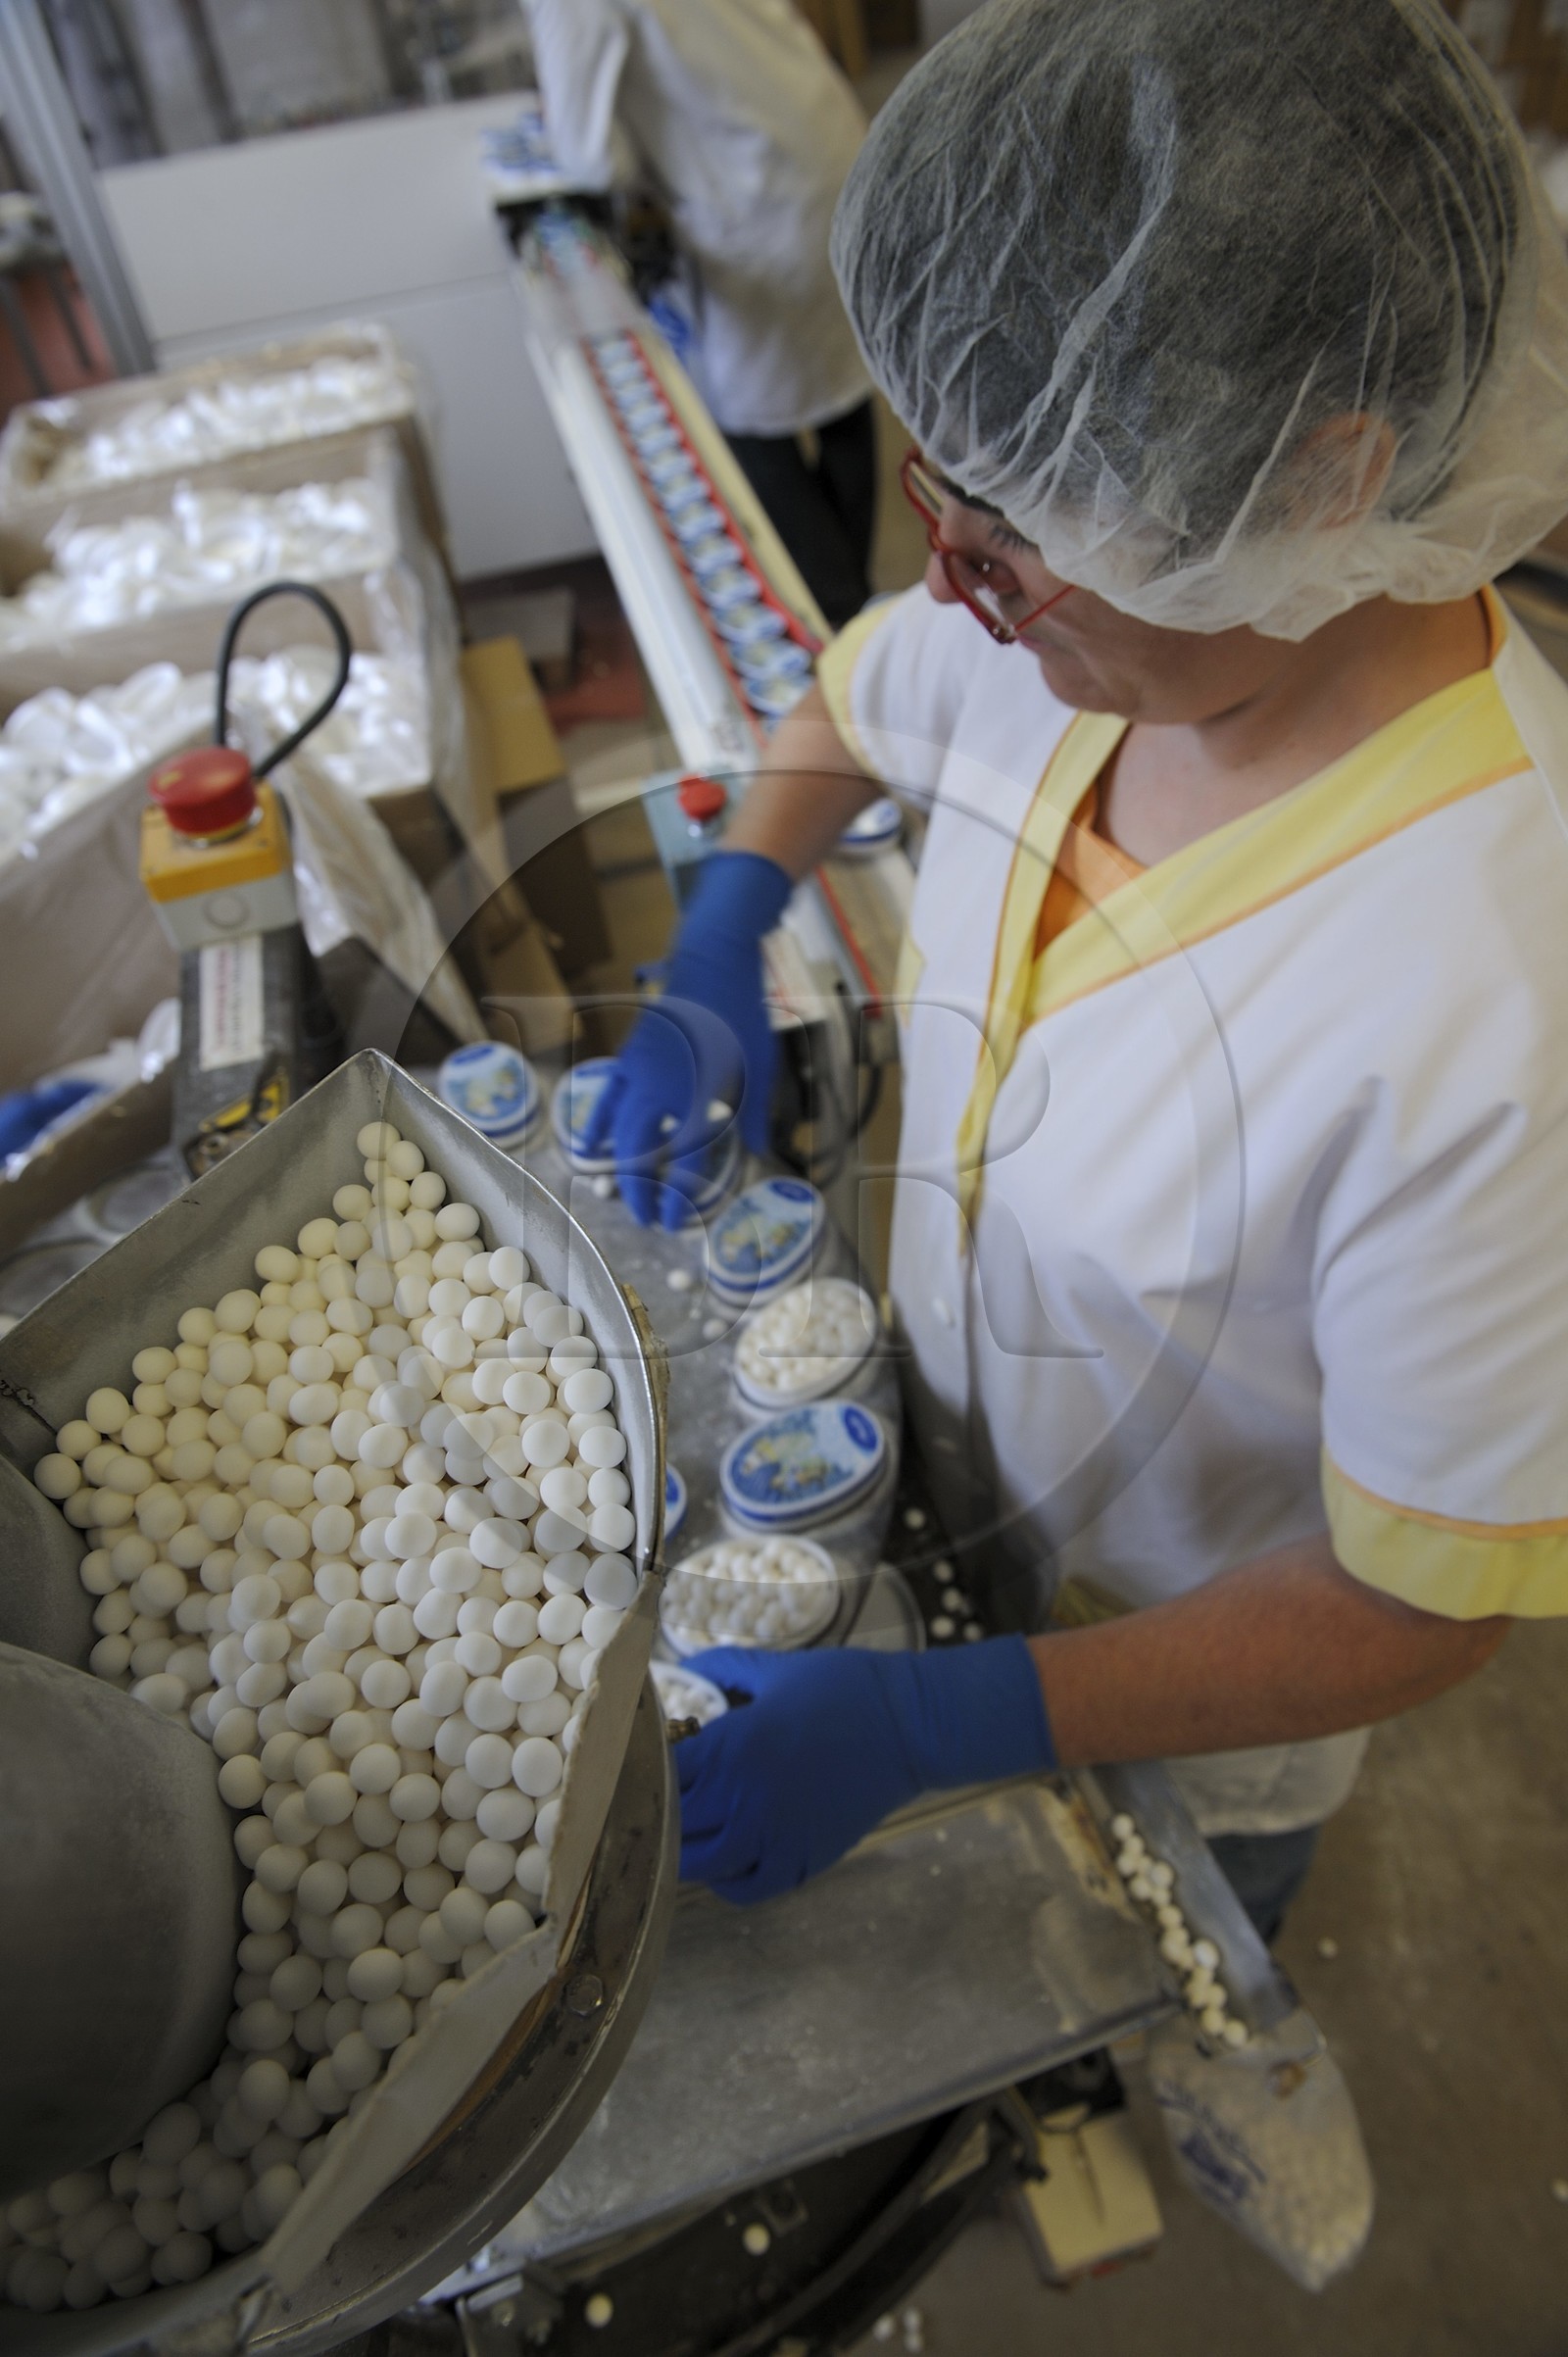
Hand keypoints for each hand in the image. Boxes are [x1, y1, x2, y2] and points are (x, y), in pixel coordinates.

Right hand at [583, 851, 791, 1225]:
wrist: (712, 958)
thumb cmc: (742, 1011)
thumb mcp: (761, 1065)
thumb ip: (756, 1114)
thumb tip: (759, 1152)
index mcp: (706, 1094)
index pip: (690, 1161)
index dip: (680, 1198)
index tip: (675, 1222)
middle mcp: (667, 1089)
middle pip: (644, 1155)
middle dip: (642, 1192)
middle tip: (647, 1219)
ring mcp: (641, 1073)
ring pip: (618, 1132)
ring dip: (618, 1168)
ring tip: (622, 1194)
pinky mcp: (627, 1057)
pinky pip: (604, 1101)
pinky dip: (595, 1127)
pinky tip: (589, 1147)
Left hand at [676, 1636, 1055, 1904]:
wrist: (909, 1725)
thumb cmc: (843, 1688)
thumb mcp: (775, 1669)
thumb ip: (723, 1668)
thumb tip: (684, 1666)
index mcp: (731, 1748)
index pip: (657, 1774)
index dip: (644, 1767)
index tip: (645, 1758)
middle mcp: (743, 1799)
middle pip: (669, 1825)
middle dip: (657, 1808)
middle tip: (659, 1793)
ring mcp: (772, 1837)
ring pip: (699, 1865)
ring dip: (686, 1846)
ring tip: (690, 1824)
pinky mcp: (801, 1862)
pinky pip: (743, 1888)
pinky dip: (725, 1878)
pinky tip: (727, 1853)